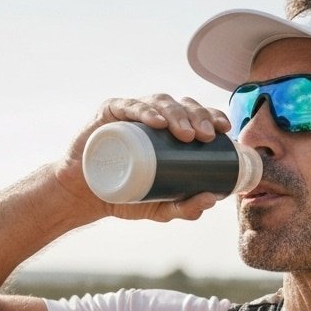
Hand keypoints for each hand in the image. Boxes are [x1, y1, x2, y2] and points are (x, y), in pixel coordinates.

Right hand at [55, 94, 233, 222]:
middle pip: (182, 106)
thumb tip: (213, 199)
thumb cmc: (126, 195)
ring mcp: (131, 113)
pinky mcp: (109, 114)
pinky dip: (144, 111)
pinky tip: (156, 121)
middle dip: (198, 117)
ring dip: (176, 114)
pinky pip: (128, 106)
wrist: (86, 196)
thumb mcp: (161, 208)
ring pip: (159, 103)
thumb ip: (185, 207)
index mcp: (170, 131)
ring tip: (186, 134)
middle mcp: (153, 117)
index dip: (212, 116)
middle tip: (206, 136)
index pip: (196, 116)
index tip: (224, 130)